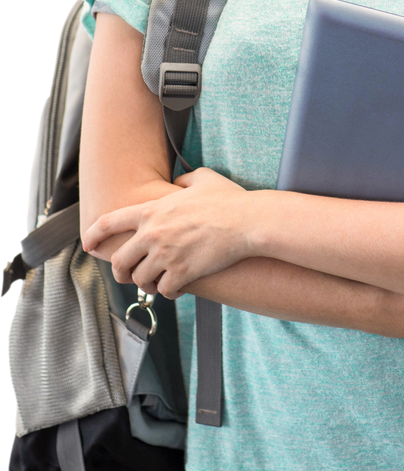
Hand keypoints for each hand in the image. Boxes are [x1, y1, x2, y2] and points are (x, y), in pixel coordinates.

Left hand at [82, 167, 252, 299]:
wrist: (248, 222)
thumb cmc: (229, 199)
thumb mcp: (202, 178)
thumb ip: (183, 180)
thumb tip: (177, 182)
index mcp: (151, 210)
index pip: (108, 222)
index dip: (93, 235)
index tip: (88, 244)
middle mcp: (152, 234)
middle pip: (119, 262)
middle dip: (121, 271)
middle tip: (129, 274)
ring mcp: (166, 255)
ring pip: (140, 280)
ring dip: (147, 283)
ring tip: (158, 280)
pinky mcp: (182, 273)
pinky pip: (163, 291)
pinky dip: (168, 291)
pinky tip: (178, 286)